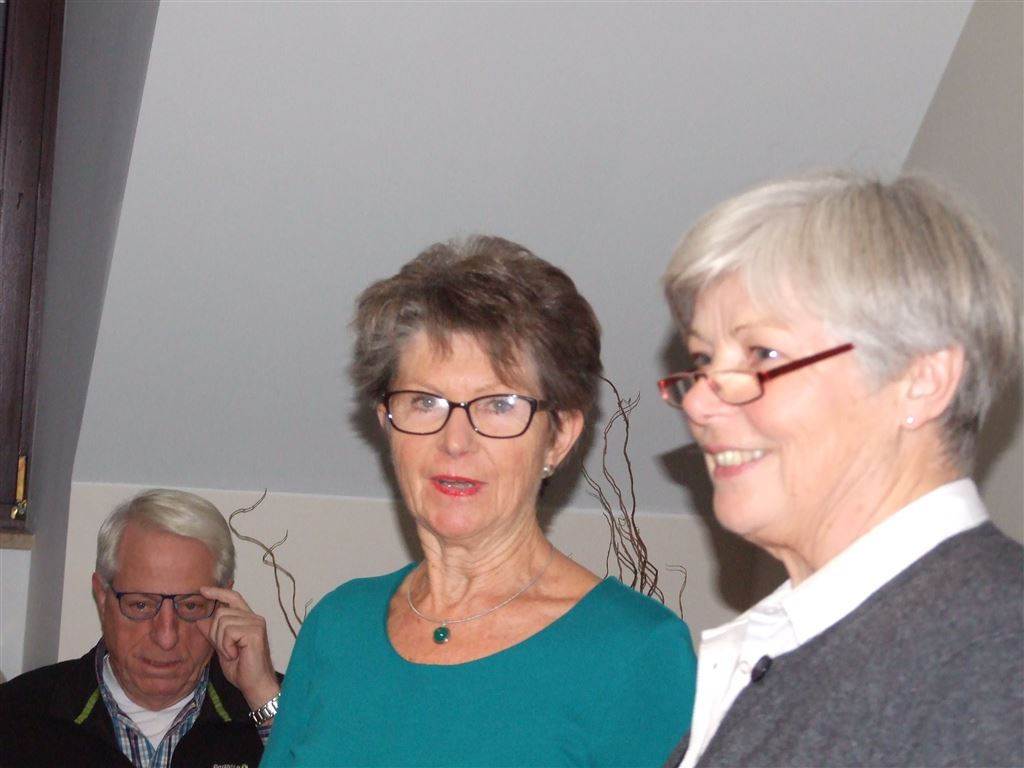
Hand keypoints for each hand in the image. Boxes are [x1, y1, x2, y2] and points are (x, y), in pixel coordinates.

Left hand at [198, 586, 279, 711]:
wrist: (254, 685)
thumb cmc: (241, 668)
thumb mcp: (222, 647)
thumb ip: (214, 632)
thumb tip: (199, 619)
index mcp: (248, 619)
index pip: (233, 597)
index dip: (218, 592)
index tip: (203, 590)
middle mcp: (254, 618)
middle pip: (221, 613)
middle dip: (215, 632)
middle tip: (225, 649)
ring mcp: (256, 624)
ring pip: (223, 622)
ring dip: (221, 641)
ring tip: (232, 653)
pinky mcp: (255, 632)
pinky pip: (229, 632)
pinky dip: (227, 646)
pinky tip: (235, 654)